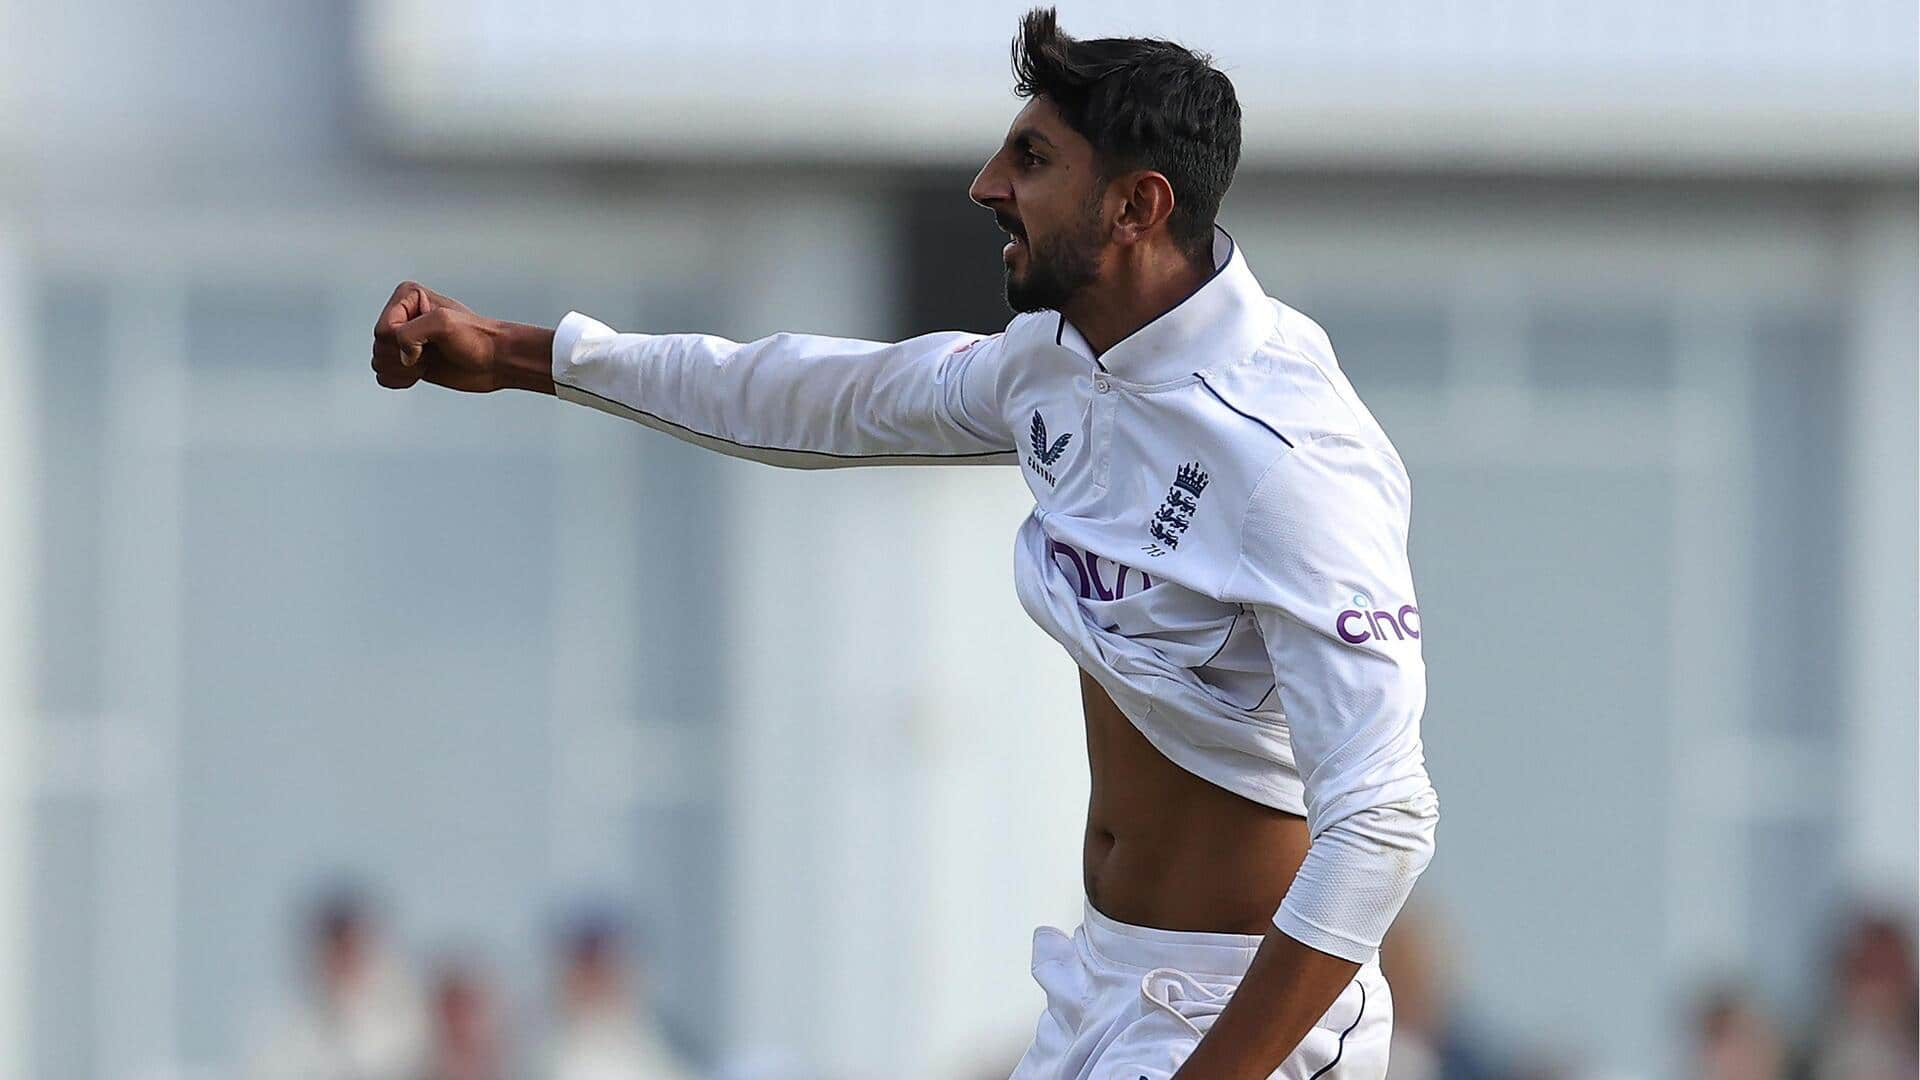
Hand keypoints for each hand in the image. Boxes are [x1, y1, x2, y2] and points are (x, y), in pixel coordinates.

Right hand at [371, 281, 519, 392]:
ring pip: (379, 362)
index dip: (404, 343)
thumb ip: (410, 333)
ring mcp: (404, 340)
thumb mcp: (443, 324)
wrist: (495, 360)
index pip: (382, 330)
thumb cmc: (478, 338)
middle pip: (379, 347)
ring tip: (429, 361)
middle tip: (433, 352)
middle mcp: (402, 316)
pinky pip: (385, 376)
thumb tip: (401, 357)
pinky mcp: (408, 361)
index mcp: (408, 297)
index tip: (431, 342)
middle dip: (405, 358)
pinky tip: (423, 373)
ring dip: (405, 370)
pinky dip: (401, 380)